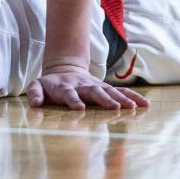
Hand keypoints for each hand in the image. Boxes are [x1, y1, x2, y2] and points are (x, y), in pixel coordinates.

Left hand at [26, 63, 149, 109]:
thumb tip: (35, 103)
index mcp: (65, 87)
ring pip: (110, 92)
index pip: (69, 94)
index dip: (73, 100)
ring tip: (133, 108)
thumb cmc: (49, 84)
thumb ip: (34, 93)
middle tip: (115, 108)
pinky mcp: (106, 89)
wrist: (65, 69)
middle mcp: (83, 86)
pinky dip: (133, 97)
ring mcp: (96, 86)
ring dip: (122, 99)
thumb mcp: (37, 86)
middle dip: (105, 99)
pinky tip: (144, 105)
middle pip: (95, 92)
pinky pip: (121, 92)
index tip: (79, 109)